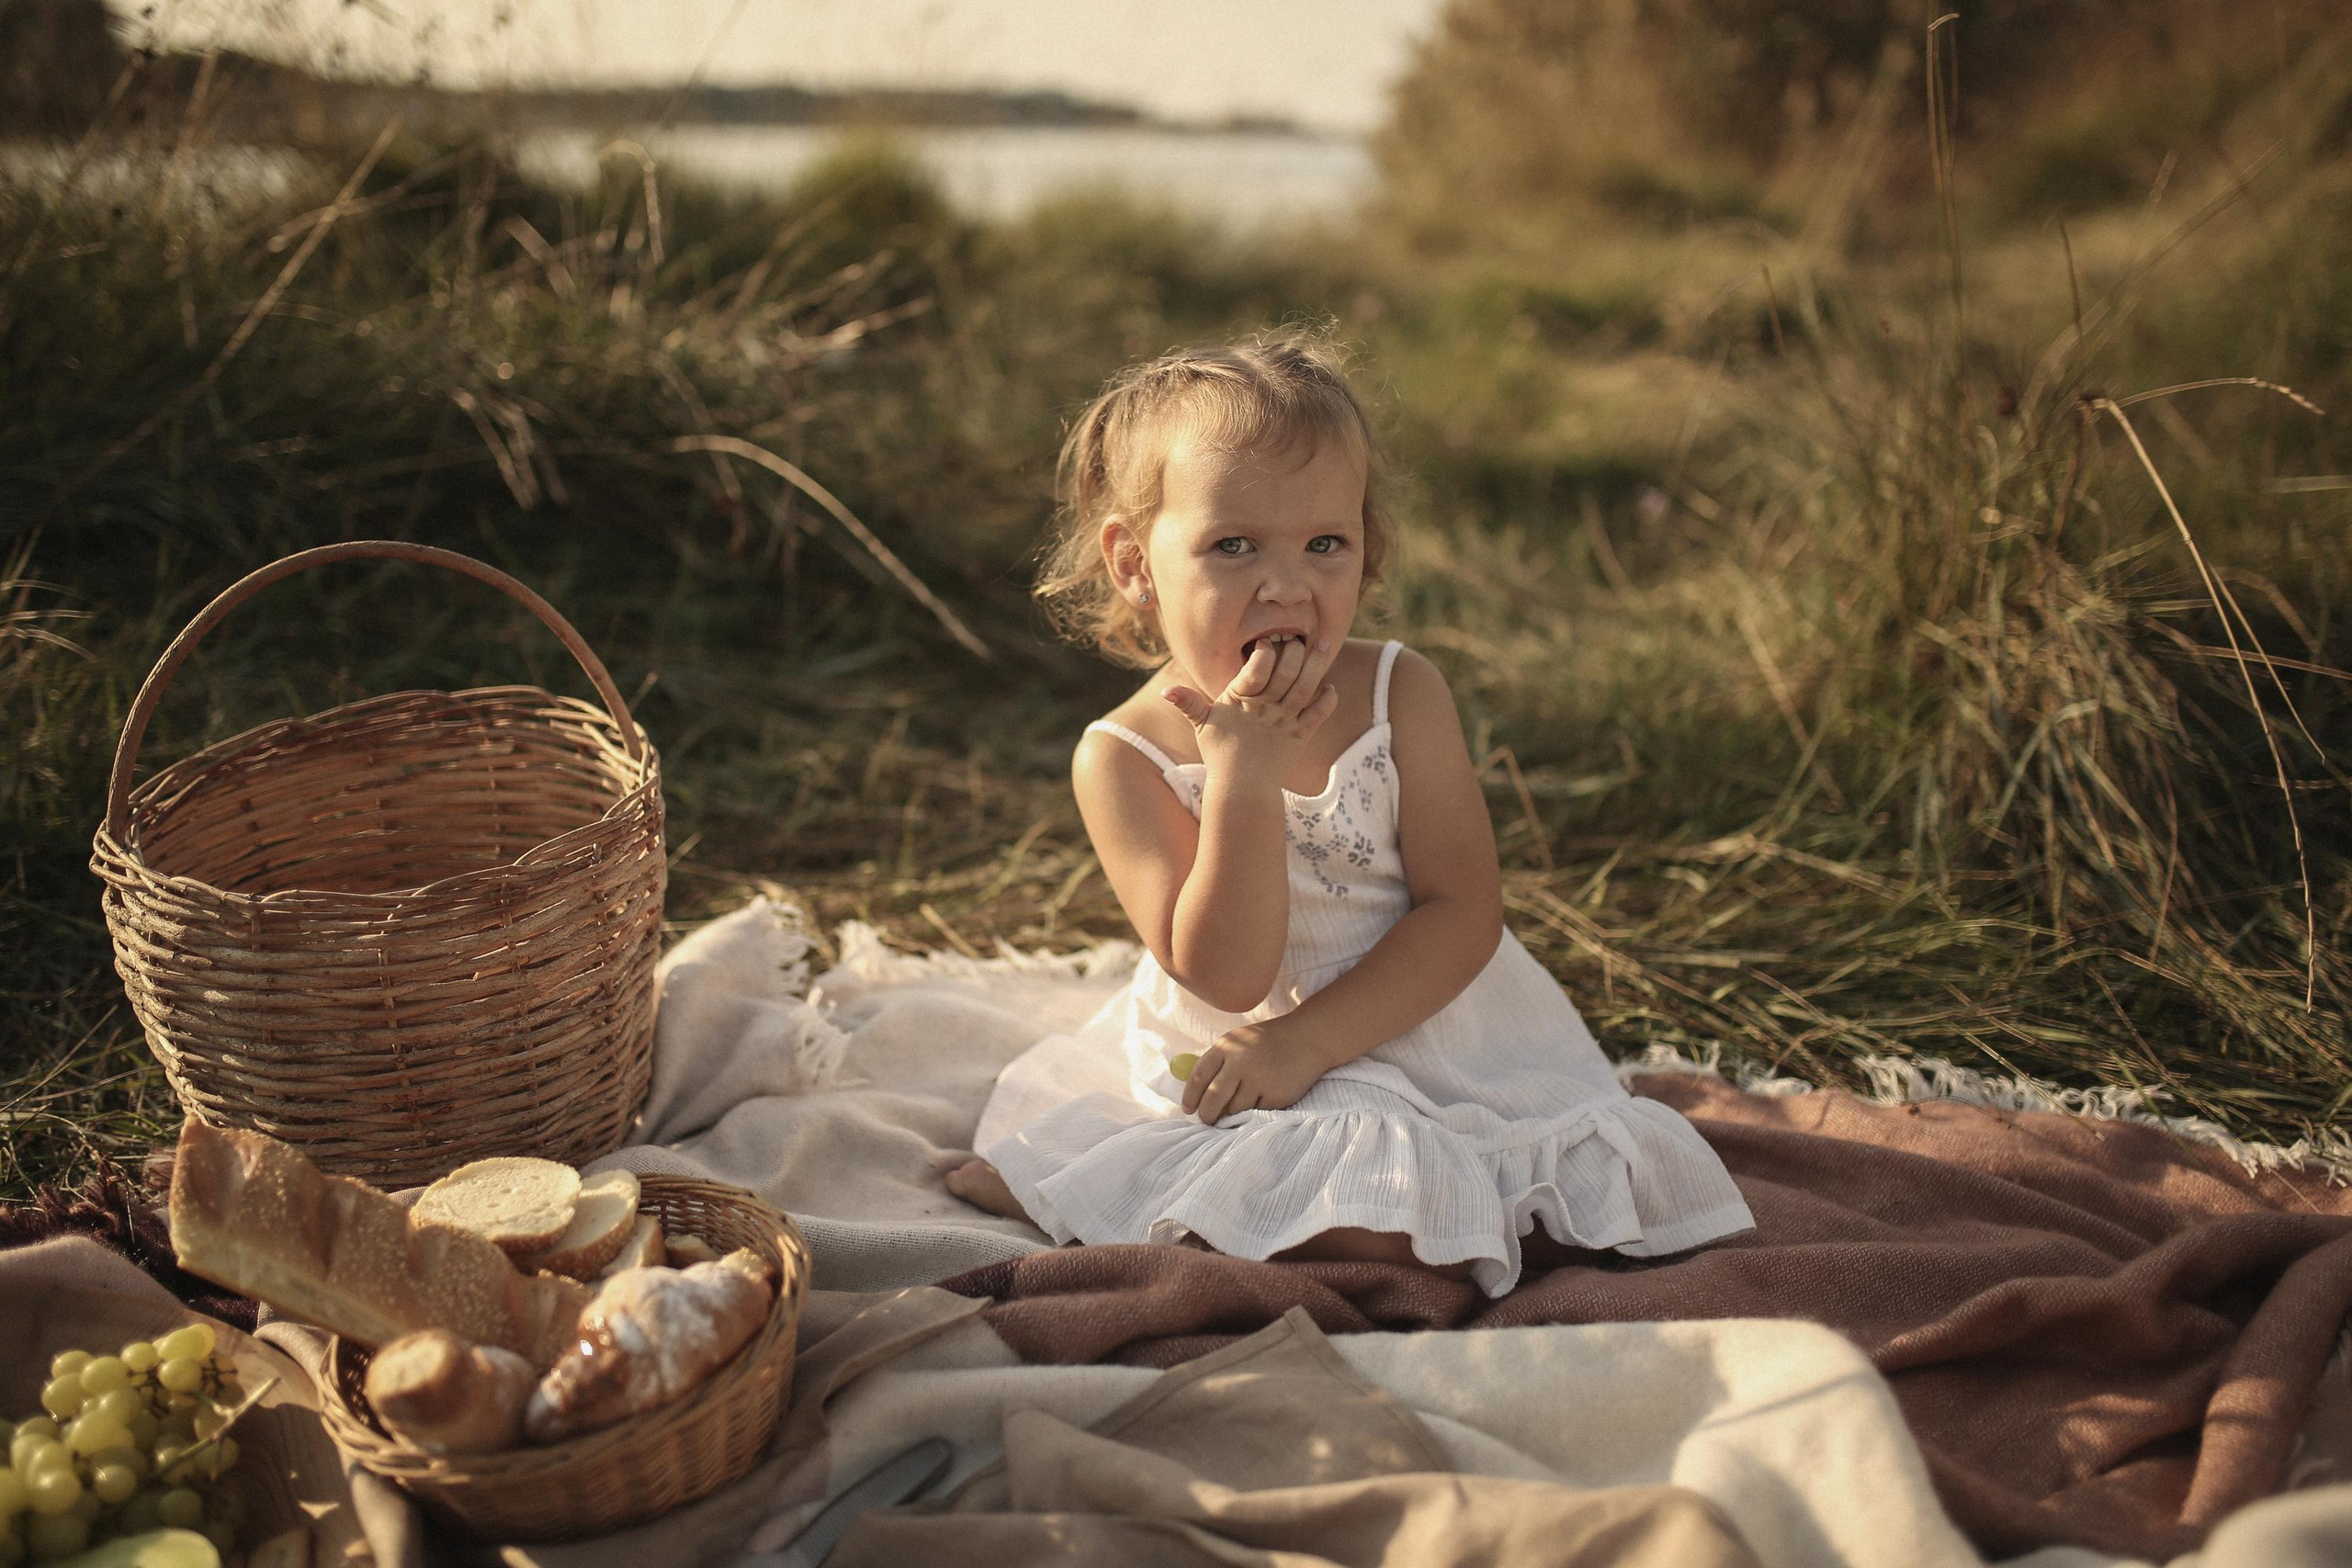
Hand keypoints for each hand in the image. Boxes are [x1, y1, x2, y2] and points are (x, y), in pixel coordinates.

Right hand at [1164, 637, 1340, 788]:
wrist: (1241, 787)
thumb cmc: (1220, 752)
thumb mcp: (1202, 725)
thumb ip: (1188, 703)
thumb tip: (1166, 691)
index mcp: (1241, 701)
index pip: (1256, 669)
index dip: (1264, 652)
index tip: (1266, 641)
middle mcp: (1265, 709)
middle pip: (1286, 674)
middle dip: (1295, 652)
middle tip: (1298, 638)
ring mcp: (1285, 722)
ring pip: (1305, 688)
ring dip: (1316, 664)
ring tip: (1323, 643)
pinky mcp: (1300, 736)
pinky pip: (1319, 714)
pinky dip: (1327, 699)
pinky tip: (1329, 686)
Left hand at [1181, 1020, 1324, 1123]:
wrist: (1308, 1037)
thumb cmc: (1268, 1042)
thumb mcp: (1240, 1041)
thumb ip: (1219, 1062)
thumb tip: (1197, 1095)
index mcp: (1226, 1047)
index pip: (1198, 1077)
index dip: (1191, 1097)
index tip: (1189, 1110)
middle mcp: (1240, 1062)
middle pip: (1213, 1098)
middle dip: (1207, 1114)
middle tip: (1208, 1120)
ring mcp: (1259, 1079)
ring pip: (1235, 1109)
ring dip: (1234, 1113)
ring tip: (1241, 1106)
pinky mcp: (1276, 1094)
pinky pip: (1257, 1112)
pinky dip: (1256, 1111)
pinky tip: (1264, 1099)